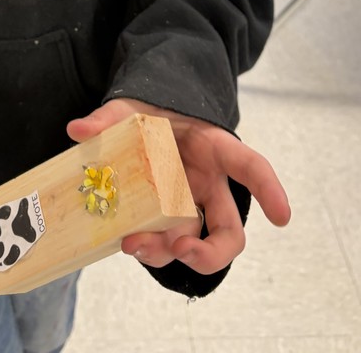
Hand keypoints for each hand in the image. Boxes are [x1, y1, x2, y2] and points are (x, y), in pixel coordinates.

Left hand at [67, 98, 289, 274]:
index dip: (269, 190)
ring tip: (135, 247)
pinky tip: (126, 242)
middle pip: (229, 229)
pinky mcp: (164, 217)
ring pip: (193, 243)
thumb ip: (108, 116)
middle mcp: (207, 182)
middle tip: (185, 250)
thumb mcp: (131, 106)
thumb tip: (78, 129)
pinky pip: (163, 241)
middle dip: (212, 251)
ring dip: (169, 254)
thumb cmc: (148, 109)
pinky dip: (148, 249)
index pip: (250, 166)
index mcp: (213, 146)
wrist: (139, 117)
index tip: (282, 217)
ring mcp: (187, 204)